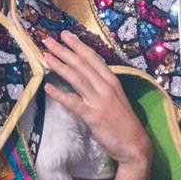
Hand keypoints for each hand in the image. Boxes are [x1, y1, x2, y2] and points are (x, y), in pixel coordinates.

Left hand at [40, 32, 151, 169]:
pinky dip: (60, 94)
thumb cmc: (124, 122)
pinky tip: (48, 88)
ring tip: (46, 57)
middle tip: (48, 40)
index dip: (78, 45)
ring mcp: (99, 101)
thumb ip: (101, 86)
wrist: (134, 144)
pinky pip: (73, 102)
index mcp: (112, 81)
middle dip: (64, 51)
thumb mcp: (116, 98)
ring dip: (60, 66)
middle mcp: (105, 87)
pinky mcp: (93, 116)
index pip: (93, 58)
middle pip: (82, 64)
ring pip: (77, 78)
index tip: (65, 35)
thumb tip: (85, 75)